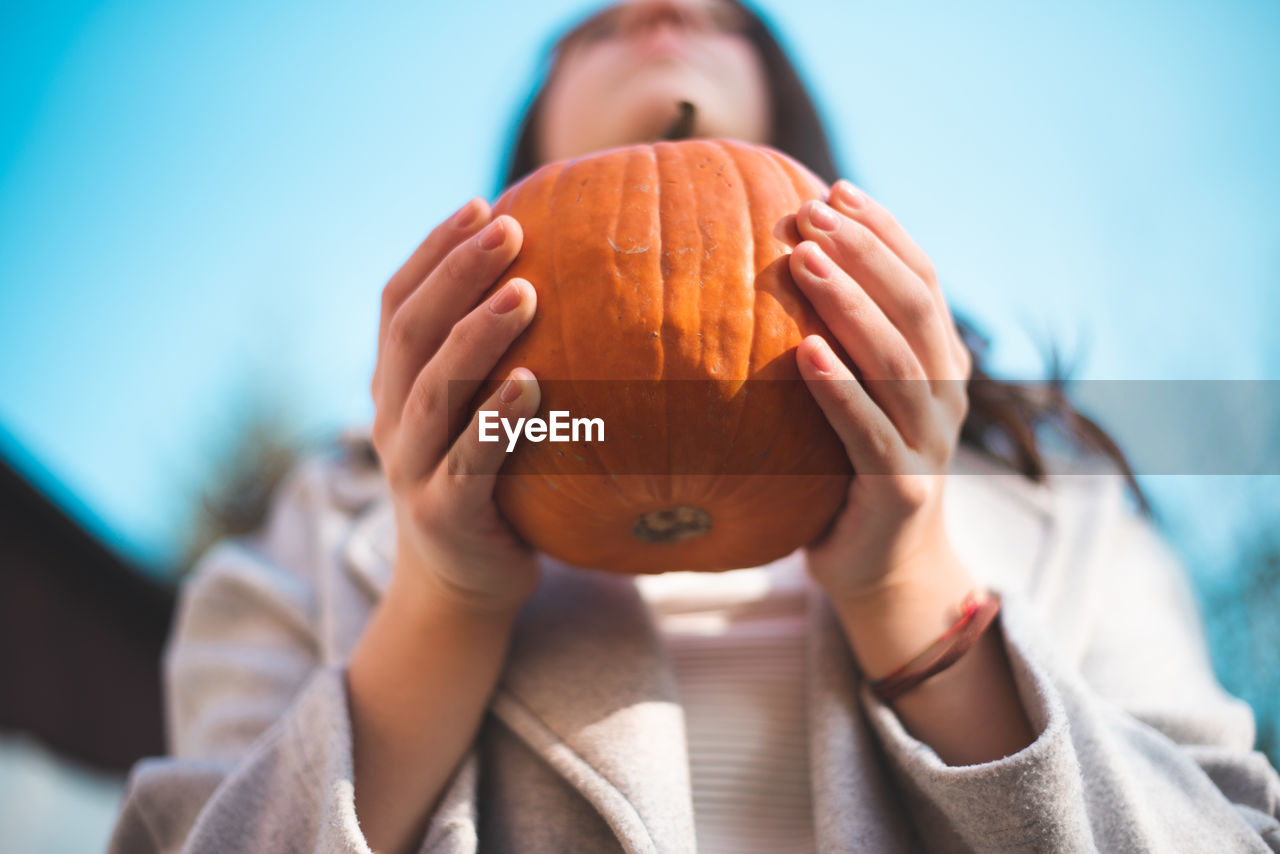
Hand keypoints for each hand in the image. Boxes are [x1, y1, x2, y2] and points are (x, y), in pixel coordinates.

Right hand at [370, 197, 541, 616]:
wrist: (458, 589)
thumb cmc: (484, 486)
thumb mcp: (472, 417)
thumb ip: (490, 362)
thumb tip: (563, 285)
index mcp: (393, 387)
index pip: (397, 303)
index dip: (432, 251)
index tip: (480, 204)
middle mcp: (390, 421)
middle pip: (410, 334)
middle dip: (456, 274)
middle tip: (508, 227)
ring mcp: (411, 470)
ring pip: (433, 392)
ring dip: (475, 336)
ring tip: (525, 291)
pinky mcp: (445, 516)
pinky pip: (469, 462)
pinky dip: (496, 420)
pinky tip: (532, 383)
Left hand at [789, 180, 973, 609]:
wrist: (884, 568)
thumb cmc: (852, 470)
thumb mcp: (858, 397)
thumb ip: (842, 342)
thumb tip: (780, 269)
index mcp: (940, 363)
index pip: (921, 279)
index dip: (883, 231)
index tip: (835, 189)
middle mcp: (945, 394)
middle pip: (913, 305)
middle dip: (864, 250)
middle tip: (810, 212)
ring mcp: (927, 441)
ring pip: (896, 359)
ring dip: (851, 303)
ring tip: (806, 258)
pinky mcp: (899, 487)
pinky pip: (868, 429)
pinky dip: (840, 388)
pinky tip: (805, 351)